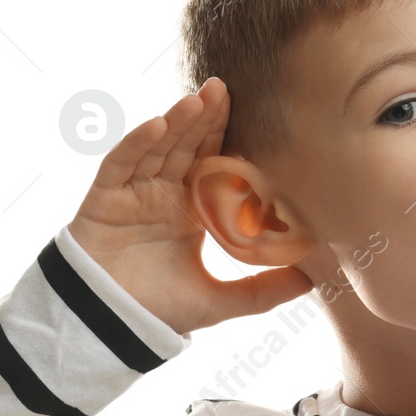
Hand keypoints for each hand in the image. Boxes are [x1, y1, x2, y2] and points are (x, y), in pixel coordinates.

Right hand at [66, 77, 313, 336]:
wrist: (111, 328)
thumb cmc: (159, 310)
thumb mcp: (220, 300)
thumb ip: (263, 290)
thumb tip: (311, 280)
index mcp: (190, 210)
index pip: (210, 162)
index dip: (224, 135)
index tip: (250, 109)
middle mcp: (161, 194)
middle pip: (183, 145)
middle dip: (202, 117)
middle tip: (223, 87)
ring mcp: (132, 192)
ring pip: (155, 147)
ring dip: (174, 122)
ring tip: (197, 100)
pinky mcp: (104, 198)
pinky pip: (121, 163)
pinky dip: (137, 143)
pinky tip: (157, 124)